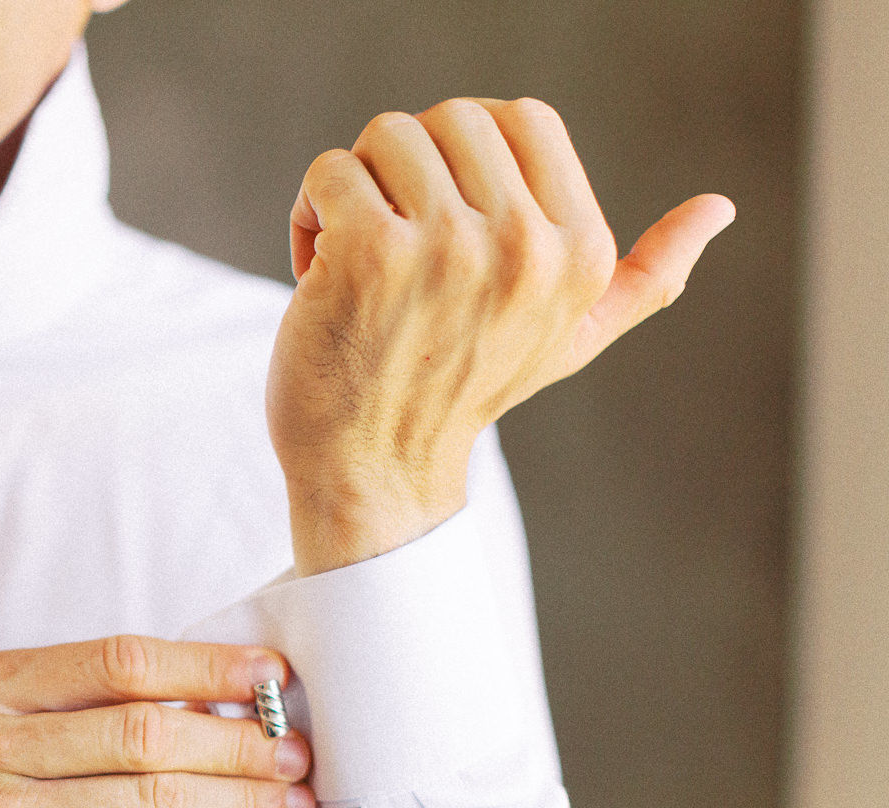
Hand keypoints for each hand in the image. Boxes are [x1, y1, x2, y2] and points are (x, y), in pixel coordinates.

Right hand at [0, 635, 315, 807]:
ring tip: (294, 799)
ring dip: (242, 798)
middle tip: (295, 749)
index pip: (116, 663)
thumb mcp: (26, 733)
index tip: (270, 676)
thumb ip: (104, 705)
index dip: (204, 665)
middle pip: (142, 732)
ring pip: (157, 798)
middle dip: (235, 740)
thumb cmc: (7, 807)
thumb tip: (238, 692)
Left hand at [267, 97, 736, 574]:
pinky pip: (330, 171)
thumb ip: (646, 276)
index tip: (445, 223)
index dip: (464, 157)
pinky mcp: (370, 251)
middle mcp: (527, 245)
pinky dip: (309, 215)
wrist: (373, 468)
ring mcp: (448, 246)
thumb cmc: (462, 392)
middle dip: (407, 173)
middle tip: (394, 248)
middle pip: (449, 117)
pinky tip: (318, 275)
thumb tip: (720, 207)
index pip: (520, 116)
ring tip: (357, 262)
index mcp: (582, 251)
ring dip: (356, 192)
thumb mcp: (572, 338)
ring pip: (386, 136)